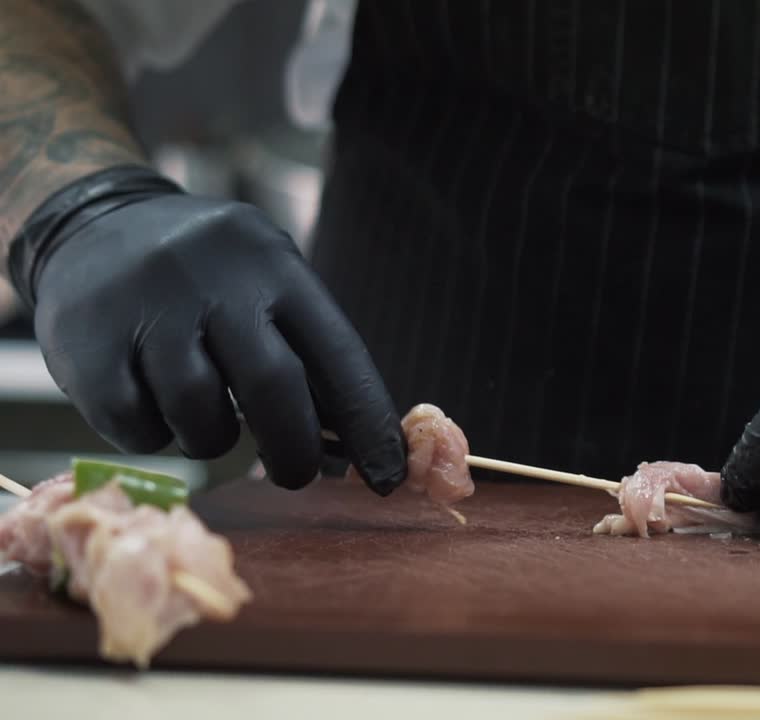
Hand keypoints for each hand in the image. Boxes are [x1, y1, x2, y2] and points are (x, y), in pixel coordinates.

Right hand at [9, 166, 406, 493]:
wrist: (89, 225)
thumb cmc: (203, 276)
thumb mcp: (263, 283)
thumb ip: (306, 353)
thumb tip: (352, 446)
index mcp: (274, 266)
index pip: (338, 354)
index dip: (369, 423)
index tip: (388, 477)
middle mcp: (214, 280)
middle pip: (273, 388)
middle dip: (293, 448)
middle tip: (293, 474)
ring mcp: (147, 307)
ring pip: (199, 415)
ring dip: (209, 438)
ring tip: (202, 416)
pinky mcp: (85, 343)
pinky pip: (136, 425)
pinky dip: (151, 434)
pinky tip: (149, 403)